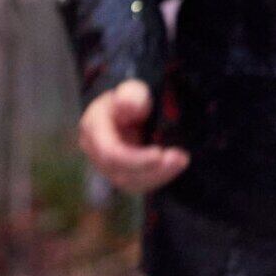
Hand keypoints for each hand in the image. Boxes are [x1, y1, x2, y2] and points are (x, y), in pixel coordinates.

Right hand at [78, 78, 187, 193]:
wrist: (131, 108)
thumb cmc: (132, 98)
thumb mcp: (133, 90)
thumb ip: (132, 95)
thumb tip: (128, 105)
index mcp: (93, 128)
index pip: (110, 153)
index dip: (136, 159)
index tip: (161, 153)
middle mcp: (94, 150)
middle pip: (121, 172)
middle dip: (153, 169)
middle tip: (181, 157)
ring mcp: (105, 165)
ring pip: (131, 182)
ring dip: (159, 175)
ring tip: (181, 160)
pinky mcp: (120, 173)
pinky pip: (138, 184)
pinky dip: (159, 177)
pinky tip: (174, 165)